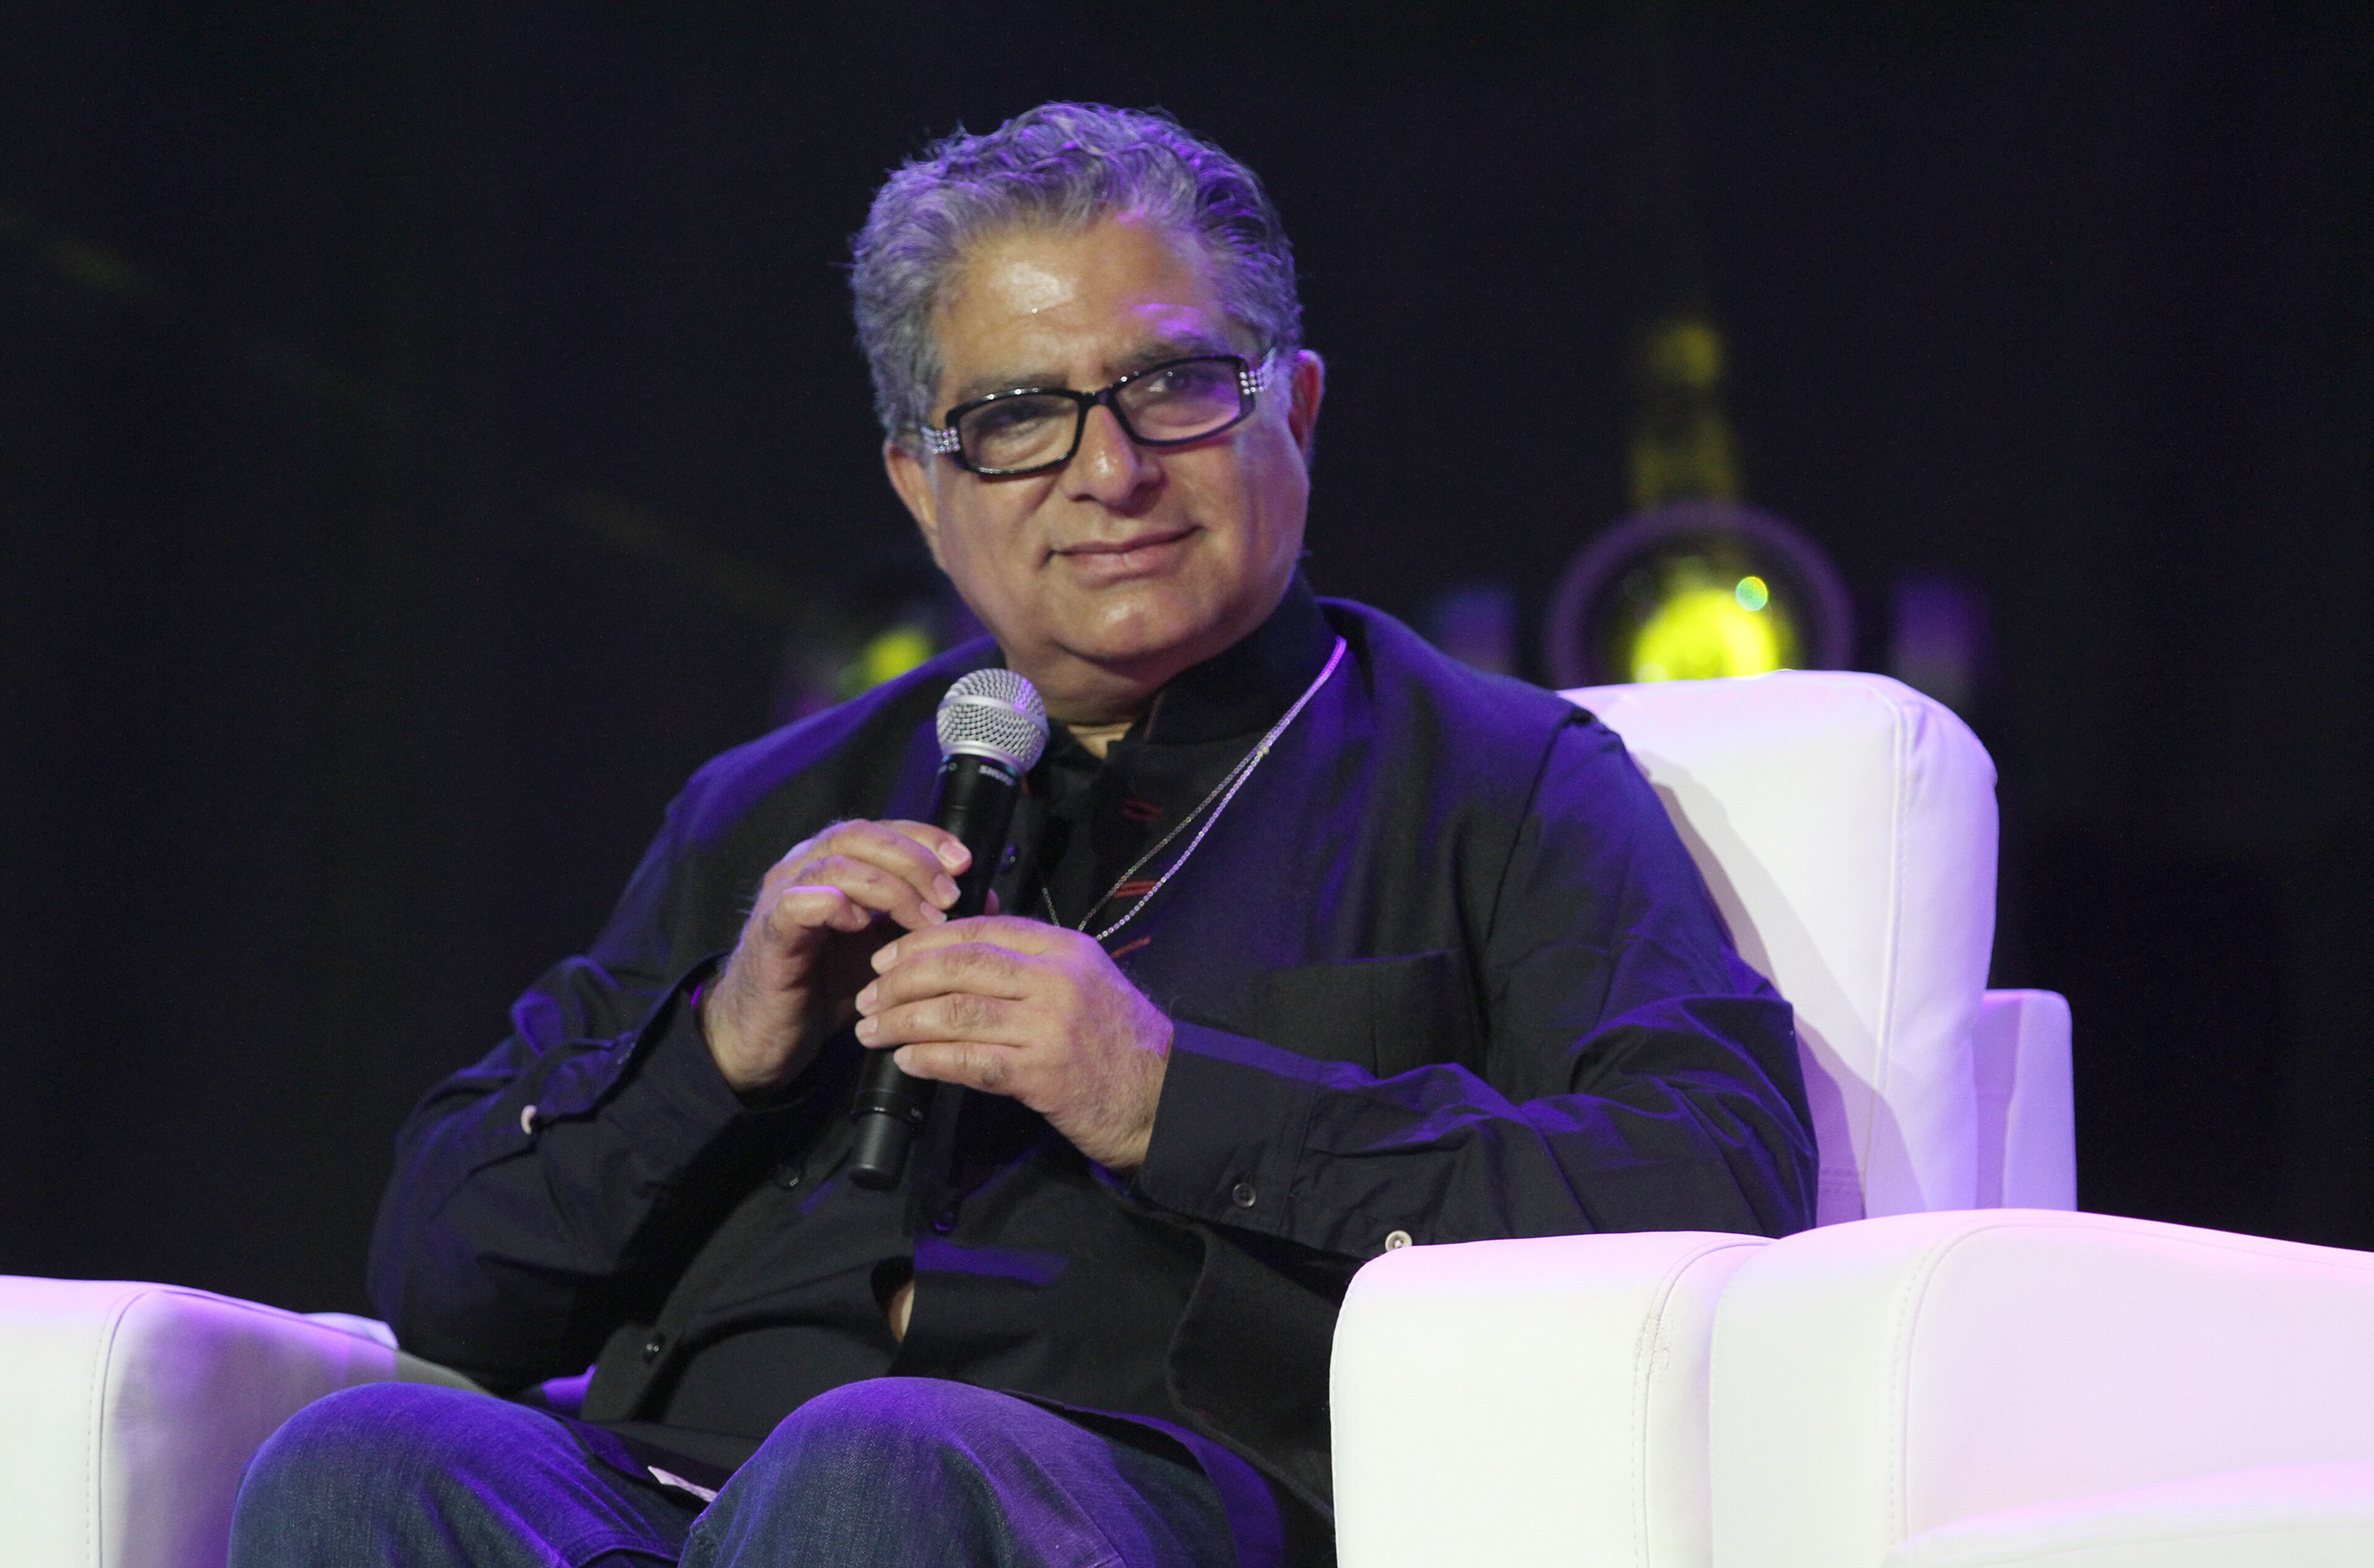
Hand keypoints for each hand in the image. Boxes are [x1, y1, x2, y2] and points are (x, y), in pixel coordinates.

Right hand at [699, 819, 970, 1095]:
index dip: (925, 837)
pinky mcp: (770, 933)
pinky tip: (862, 925)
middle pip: (860, 836)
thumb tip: (985, 900)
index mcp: (833, 865)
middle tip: (950, 894)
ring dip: (889, 887)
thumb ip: (925, 919)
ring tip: (924, 919)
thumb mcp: (886, 950)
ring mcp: (782, 896)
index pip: (882, 830)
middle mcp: (804, 868)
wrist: (767, 1034)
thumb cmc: (824, 986)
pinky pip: (800, 902)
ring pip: (836, 864)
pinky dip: (836, 905)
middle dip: (914, 860)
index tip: (964, 861)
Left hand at [852, 917, 1171, 1170]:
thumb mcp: (1084, 981)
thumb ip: (1031, 960)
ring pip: (957, 1013)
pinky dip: (931, 1060)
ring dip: (903, 1021)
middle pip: (960, 966)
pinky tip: (906, 1061)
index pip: (981, 929)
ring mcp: (1051, 1027)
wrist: (1165, 1096)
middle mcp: (1057, 980)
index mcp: (1065, 949)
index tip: (887, 957)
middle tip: (868, 995)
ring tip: (871, 1030)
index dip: (924, 941)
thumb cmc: (1119, 1041)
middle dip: (902, 980)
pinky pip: (972, 1062)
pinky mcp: (1044, 1074)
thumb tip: (963, 944)